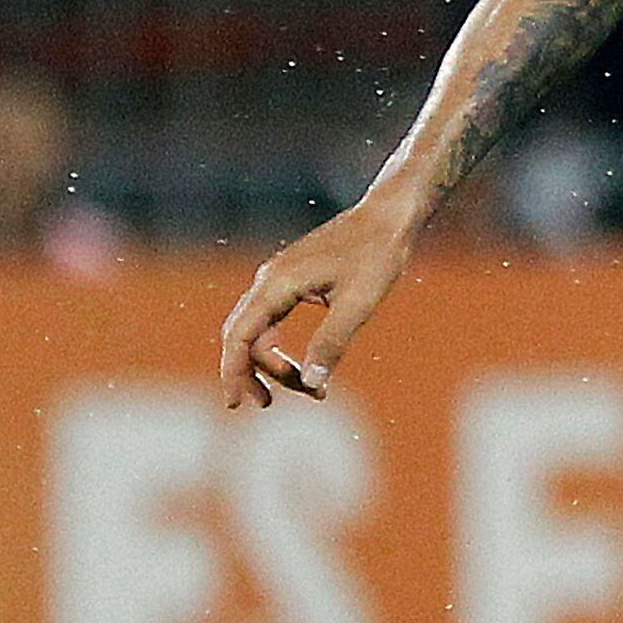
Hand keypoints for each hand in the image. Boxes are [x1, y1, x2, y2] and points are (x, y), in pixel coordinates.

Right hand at [218, 190, 422, 408]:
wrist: (389, 217)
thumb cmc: (377, 255)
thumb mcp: (359, 303)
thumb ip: (332, 343)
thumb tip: (311, 384)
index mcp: (276, 284)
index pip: (239, 336)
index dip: (233, 372)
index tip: (235, 404)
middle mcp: (269, 281)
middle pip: (242, 337)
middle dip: (251, 374)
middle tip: (267, 406)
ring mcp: (279, 280)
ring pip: (259, 331)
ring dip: (272, 364)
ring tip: (304, 392)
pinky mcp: (294, 281)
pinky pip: (274, 321)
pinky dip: (283, 348)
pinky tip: (304, 368)